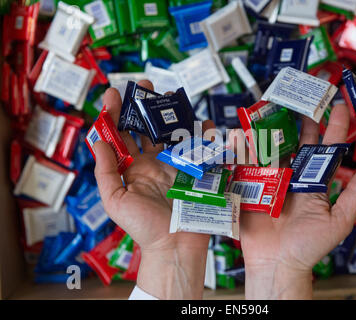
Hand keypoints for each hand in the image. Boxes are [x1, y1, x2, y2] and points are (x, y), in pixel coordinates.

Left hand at [93, 80, 213, 298]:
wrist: (174, 245)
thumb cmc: (143, 227)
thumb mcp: (115, 201)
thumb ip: (106, 172)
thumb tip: (98, 141)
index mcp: (133, 167)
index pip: (122, 135)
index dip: (116, 114)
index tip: (113, 93)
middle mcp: (153, 161)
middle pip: (147, 127)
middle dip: (145, 106)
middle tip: (145, 86)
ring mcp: (175, 163)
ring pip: (173, 131)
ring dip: (172, 113)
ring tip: (171, 96)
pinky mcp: (195, 169)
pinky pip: (200, 147)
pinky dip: (204, 133)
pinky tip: (203, 123)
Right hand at [230, 104, 355, 298]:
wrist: (277, 264)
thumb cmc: (308, 247)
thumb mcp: (338, 221)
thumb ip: (354, 195)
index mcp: (314, 181)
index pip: (326, 147)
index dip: (334, 126)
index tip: (338, 105)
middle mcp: (292, 176)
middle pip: (297, 141)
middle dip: (299, 118)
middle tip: (301, 97)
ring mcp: (270, 179)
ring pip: (271, 147)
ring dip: (270, 128)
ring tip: (270, 108)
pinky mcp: (249, 186)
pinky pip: (246, 163)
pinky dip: (244, 148)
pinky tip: (242, 133)